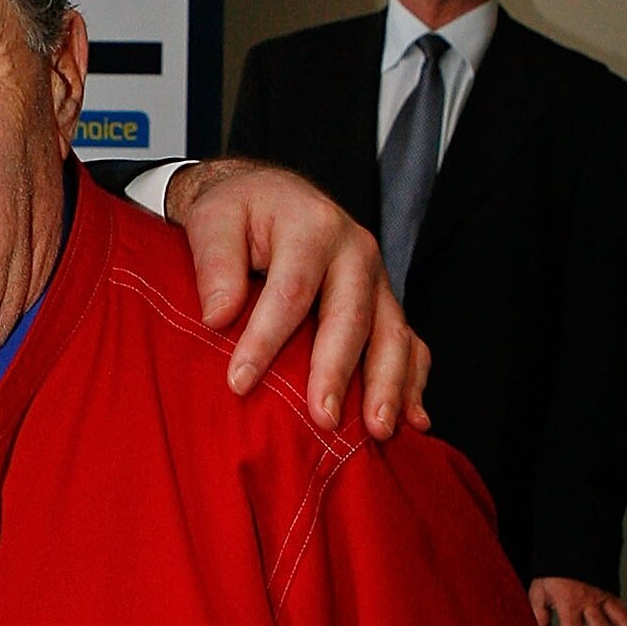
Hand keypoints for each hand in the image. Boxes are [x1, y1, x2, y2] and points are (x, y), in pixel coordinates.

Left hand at [166, 160, 428, 439]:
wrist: (270, 195)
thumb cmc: (239, 211)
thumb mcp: (213, 218)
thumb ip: (215, 262)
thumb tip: (219, 316)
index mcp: (312, 226)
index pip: (291, 290)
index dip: (266, 340)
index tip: (240, 383)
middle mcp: (355, 251)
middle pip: (352, 316)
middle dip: (337, 371)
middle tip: (321, 418)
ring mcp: (376, 279)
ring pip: (392, 334)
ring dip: (388, 385)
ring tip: (377, 430)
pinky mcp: (384, 303)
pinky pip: (409, 343)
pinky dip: (413, 381)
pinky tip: (413, 420)